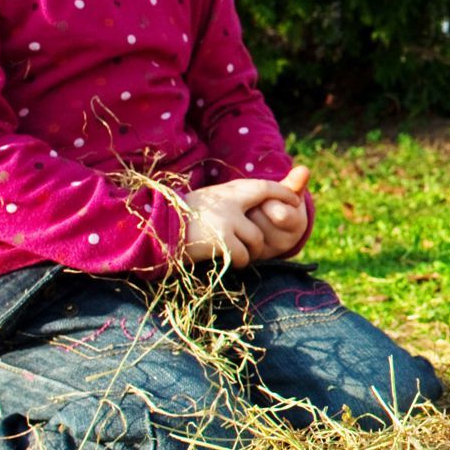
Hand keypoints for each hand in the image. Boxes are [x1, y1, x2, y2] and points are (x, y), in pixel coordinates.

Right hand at [179, 175, 303, 267]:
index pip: (262, 187)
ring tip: (232, 252)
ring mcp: (227, 221)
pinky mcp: (222, 240)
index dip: (282, 193)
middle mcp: (229, 203)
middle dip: (266, 232)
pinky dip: (237, 262)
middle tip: (254, 242)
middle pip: (266, 217)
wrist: (154, 230)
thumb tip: (251, 208)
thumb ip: (228, 204)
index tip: (295, 199)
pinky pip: (243, 256)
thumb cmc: (177, 218)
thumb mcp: (206, 202)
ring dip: (248, 252)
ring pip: (256, 241)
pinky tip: (225, 260)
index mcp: (226, 191)